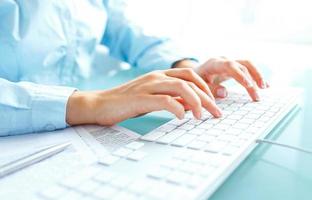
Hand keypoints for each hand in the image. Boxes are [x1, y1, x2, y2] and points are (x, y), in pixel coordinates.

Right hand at [66, 68, 221, 125]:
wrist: (100, 104)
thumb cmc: (126, 103)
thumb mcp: (152, 99)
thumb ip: (170, 99)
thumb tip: (190, 106)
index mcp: (160, 75)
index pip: (190, 75)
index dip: (205, 87)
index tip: (214, 102)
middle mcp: (156, 77)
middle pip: (190, 80)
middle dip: (207, 96)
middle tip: (216, 112)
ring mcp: (148, 85)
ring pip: (181, 87)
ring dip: (196, 101)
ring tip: (201, 116)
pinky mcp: (140, 98)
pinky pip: (165, 100)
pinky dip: (178, 108)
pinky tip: (182, 117)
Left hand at [174, 57, 268, 100]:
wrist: (190, 74)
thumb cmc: (193, 81)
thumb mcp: (197, 85)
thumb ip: (209, 89)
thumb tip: (225, 93)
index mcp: (213, 64)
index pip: (230, 66)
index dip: (240, 75)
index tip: (249, 85)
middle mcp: (223, 61)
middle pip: (243, 65)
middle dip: (252, 78)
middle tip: (258, 93)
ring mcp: (229, 63)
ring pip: (247, 65)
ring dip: (257, 76)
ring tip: (265, 88)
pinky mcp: (233, 69)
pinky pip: (247, 70)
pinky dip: (255, 77)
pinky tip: (264, 86)